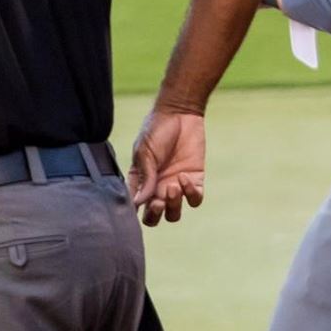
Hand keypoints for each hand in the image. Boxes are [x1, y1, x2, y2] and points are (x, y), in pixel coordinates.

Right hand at [127, 109, 206, 225]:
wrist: (180, 112)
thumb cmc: (156, 129)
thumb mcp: (145, 152)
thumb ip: (144, 177)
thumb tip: (138, 203)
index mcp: (140, 182)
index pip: (135, 207)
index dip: (136, 213)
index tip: (139, 206)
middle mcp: (156, 188)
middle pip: (154, 218)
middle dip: (155, 215)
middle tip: (157, 202)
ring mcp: (176, 186)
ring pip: (174, 213)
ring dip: (173, 206)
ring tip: (172, 187)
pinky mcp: (194, 180)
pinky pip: (194, 199)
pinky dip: (190, 194)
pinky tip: (184, 178)